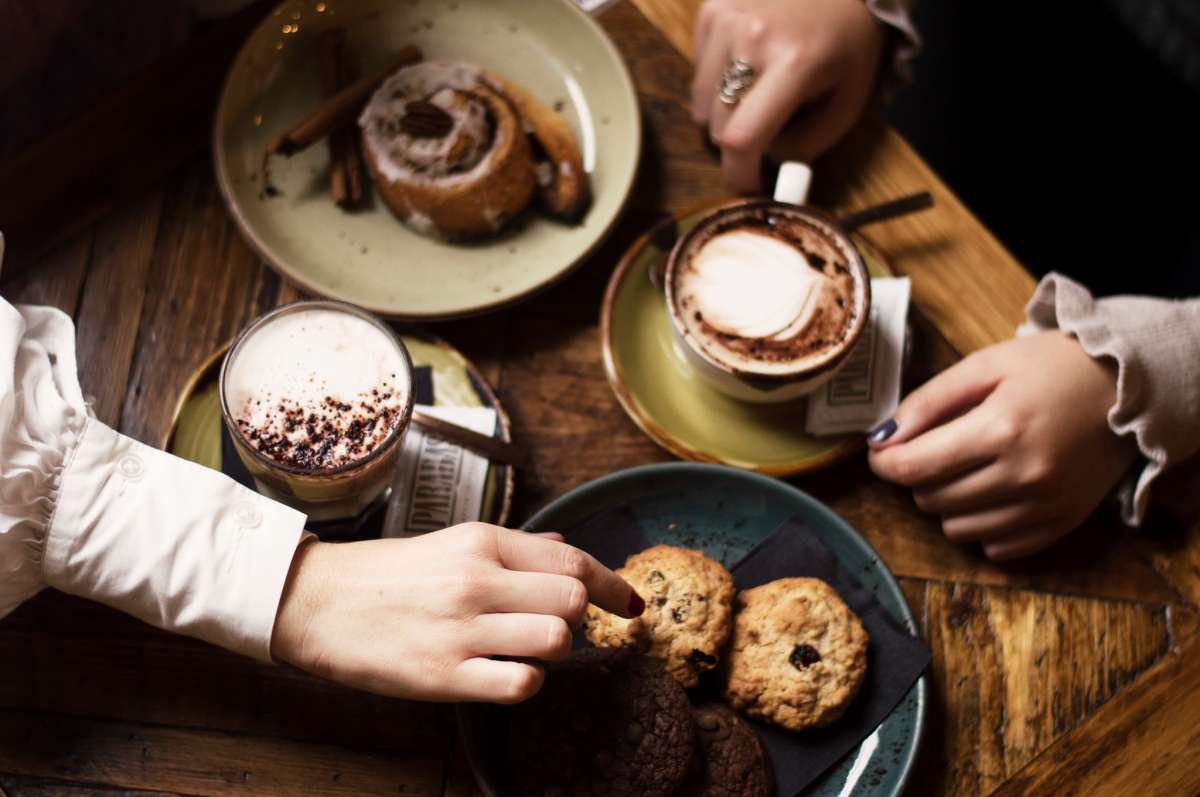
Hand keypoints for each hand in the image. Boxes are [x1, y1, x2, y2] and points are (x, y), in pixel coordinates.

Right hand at [271, 523, 642, 702]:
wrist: (315, 602)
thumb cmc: (387, 574)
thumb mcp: (451, 544)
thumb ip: (515, 549)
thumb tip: (567, 550)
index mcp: (481, 541)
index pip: (572, 561)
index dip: (613, 584)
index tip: (632, 604)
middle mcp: (476, 580)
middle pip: (573, 600)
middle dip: (580, 617)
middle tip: (555, 624)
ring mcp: (461, 630)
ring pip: (555, 640)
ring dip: (554, 650)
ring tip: (525, 648)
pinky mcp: (444, 676)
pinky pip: (521, 684)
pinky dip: (527, 682)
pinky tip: (505, 673)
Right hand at [691, 0, 884, 192]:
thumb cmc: (848, 43)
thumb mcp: (849, 100)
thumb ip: (809, 143)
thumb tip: (765, 163)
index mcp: (795, 63)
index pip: (742, 138)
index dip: (739, 173)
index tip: (748, 184)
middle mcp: (751, 37)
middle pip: (717, 126)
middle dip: (737, 146)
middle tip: (762, 139)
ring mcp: (725, 20)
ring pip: (700, 103)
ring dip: (723, 115)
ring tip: (756, 96)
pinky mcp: (711, 11)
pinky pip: (697, 72)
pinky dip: (716, 83)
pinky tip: (746, 66)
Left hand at [868, 332, 1137, 560]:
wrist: (1126, 390)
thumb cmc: (1050, 369)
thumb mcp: (984, 366)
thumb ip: (927, 402)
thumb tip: (881, 437)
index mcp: (1001, 429)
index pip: (914, 467)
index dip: (884, 461)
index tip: (881, 450)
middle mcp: (1024, 475)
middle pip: (931, 499)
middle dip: (919, 475)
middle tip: (938, 448)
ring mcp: (1044, 506)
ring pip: (956, 529)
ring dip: (947, 502)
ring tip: (968, 468)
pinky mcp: (1060, 525)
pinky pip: (994, 547)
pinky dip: (981, 525)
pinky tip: (992, 493)